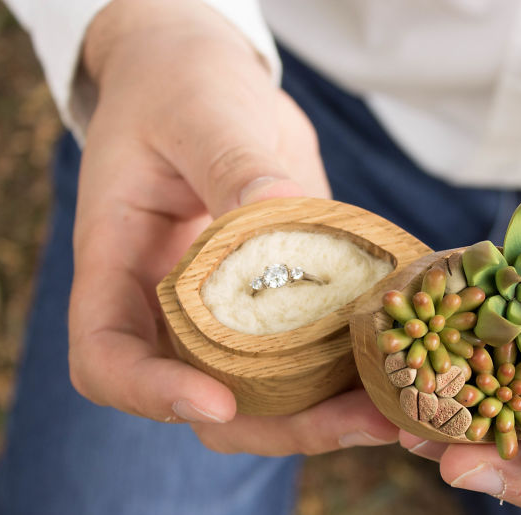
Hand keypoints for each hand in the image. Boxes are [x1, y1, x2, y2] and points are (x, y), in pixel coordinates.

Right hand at [68, 0, 397, 453]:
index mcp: (120, 266)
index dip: (153, 394)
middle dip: (283, 426)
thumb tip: (281, 210)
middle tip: (361, 423)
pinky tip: (412, 366)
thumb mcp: (199, 113)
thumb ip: (231, 162)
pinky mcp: (288, 297)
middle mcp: (172, 307)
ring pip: (272, 394)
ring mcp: (233, 310)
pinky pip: (316, 352)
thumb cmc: (178, 87)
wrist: (207, 81)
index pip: (108, 359)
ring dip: (335, 413)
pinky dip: (359, 369)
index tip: (216, 403)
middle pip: (209, 401)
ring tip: (403, 412)